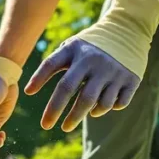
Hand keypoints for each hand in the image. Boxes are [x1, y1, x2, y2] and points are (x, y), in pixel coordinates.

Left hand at [25, 38, 140, 132]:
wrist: (127, 32)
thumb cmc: (90, 46)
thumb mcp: (71, 48)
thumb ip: (51, 65)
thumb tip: (28, 92)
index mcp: (77, 51)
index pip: (52, 64)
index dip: (38, 79)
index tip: (27, 94)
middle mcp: (95, 61)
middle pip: (74, 92)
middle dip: (57, 111)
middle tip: (46, 126)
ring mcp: (115, 71)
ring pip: (98, 103)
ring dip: (84, 114)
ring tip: (75, 117)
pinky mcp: (131, 79)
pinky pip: (118, 103)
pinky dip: (107, 109)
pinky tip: (98, 108)